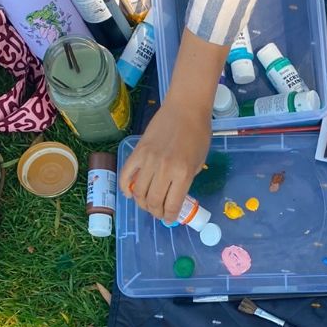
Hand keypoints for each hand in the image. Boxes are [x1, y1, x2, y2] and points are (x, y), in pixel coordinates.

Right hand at [119, 98, 211, 222]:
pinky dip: (126, 188)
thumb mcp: (200, 161)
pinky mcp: (138, 151)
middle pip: (153, 202)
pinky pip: (126, 175)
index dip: (170, 216)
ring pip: (139, 192)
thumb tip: (175, 196)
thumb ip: (186, 179)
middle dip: (155, 212)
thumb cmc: (198, 133)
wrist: (185, 108)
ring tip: (147, 203)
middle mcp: (164, 169)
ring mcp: (148, 160)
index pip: (172, 205)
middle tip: (158, 212)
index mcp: (183, 173)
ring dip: (142, 203)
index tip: (169, 218)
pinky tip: (131, 193)